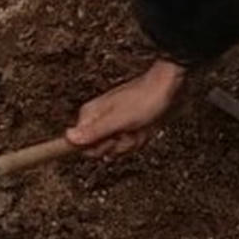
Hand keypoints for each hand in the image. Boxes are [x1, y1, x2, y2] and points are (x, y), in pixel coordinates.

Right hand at [65, 61, 185, 157]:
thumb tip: (68, 138)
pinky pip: (129, 144)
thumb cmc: (146, 98)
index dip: (97, 147)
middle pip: (100, 150)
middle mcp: (99, 120)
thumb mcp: (119, 119)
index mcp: (91, 115)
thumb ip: (94, 131)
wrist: (169, 88)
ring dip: (132, 141)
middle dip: (119, 145)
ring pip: (117, 149)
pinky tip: (145, 127)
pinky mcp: (127, 128)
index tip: (111, 139)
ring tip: (139, 126)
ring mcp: (114, 125)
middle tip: (128, 131)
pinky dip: (140, 139)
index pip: (80, 145)